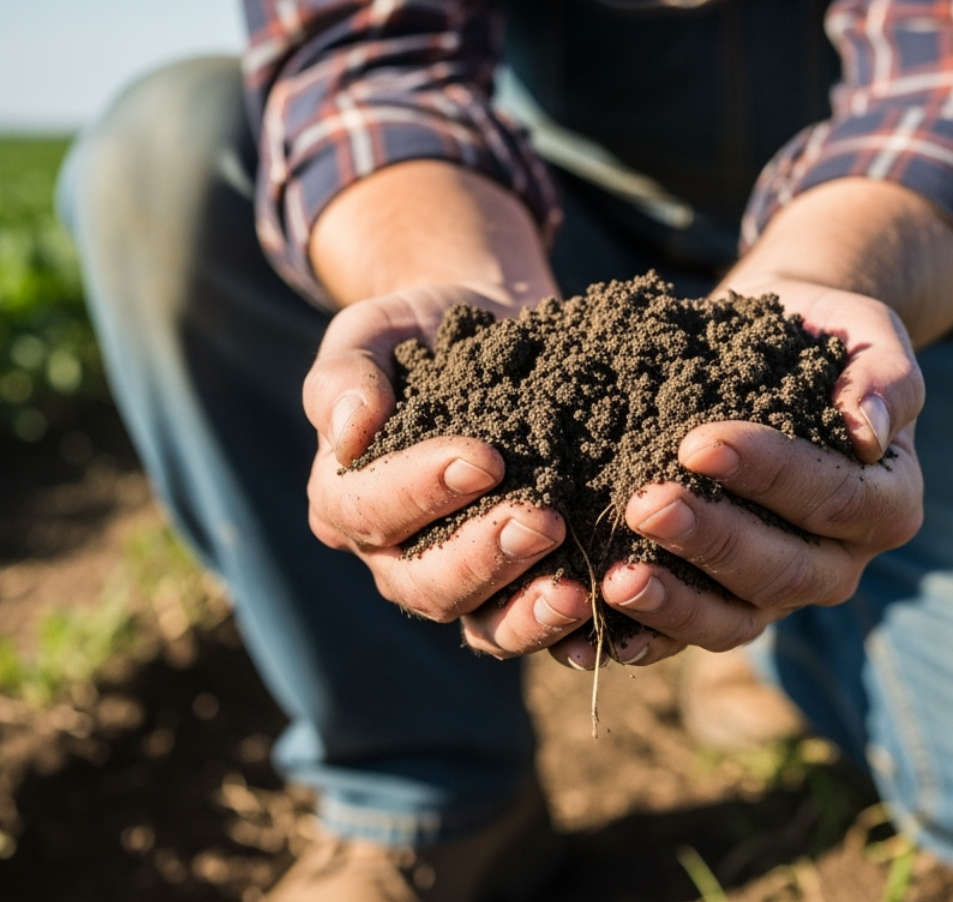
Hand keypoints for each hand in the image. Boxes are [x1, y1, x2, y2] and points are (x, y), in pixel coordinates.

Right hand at [304, 281, 593, 659]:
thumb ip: (346, 376)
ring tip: (579, 586)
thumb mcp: (372, 335)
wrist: (495, 328)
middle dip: (484, 557)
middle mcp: (393, 554)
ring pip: (480, 623)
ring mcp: (457, 578)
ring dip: (528, 610)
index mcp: (345, 498)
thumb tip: (348, 433)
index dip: (422, 491)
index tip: (486, 458)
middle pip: (424, 584)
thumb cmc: (423, 333)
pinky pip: (534, 624)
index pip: (367, 510)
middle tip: (544, 520)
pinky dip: (568, 625)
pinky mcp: (517, 583)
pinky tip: (607, 602)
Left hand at [550, 279, 924, 668]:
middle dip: (710, 540)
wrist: (775, 351)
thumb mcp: (867, 338)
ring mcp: (778, 593)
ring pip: (733, 620)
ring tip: (614, 579)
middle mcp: (837, 563)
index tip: (698, 441)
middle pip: (781, 571)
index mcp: (885, 504)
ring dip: (672, 604)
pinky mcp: (724, 604)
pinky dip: (640, 638)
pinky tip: (587, 631)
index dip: (769, 474)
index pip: (833, 498)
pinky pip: (685, 636)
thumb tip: (868, 431)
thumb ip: (883, 378)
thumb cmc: (823, 338)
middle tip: (644, 505)